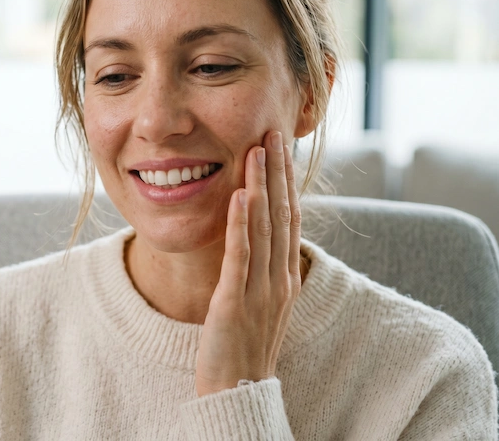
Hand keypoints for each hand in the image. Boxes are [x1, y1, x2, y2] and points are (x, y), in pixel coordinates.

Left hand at [195, 130, 301, 395]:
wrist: (238, 391)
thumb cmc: (245, 345)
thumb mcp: (262, 301)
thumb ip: (262, 267)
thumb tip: (256, 234)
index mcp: (285, 276)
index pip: (290, 218)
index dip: (287, 181)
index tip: (281, 147)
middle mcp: (279, 278)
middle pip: (282, 214)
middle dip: (278, 172)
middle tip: (274, 132)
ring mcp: (260, 290)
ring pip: (264, 228)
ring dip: (262, 186)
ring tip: (258, 150)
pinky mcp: (233, 301)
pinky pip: (240, 256)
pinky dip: (241, 224)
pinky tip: (240, 195)